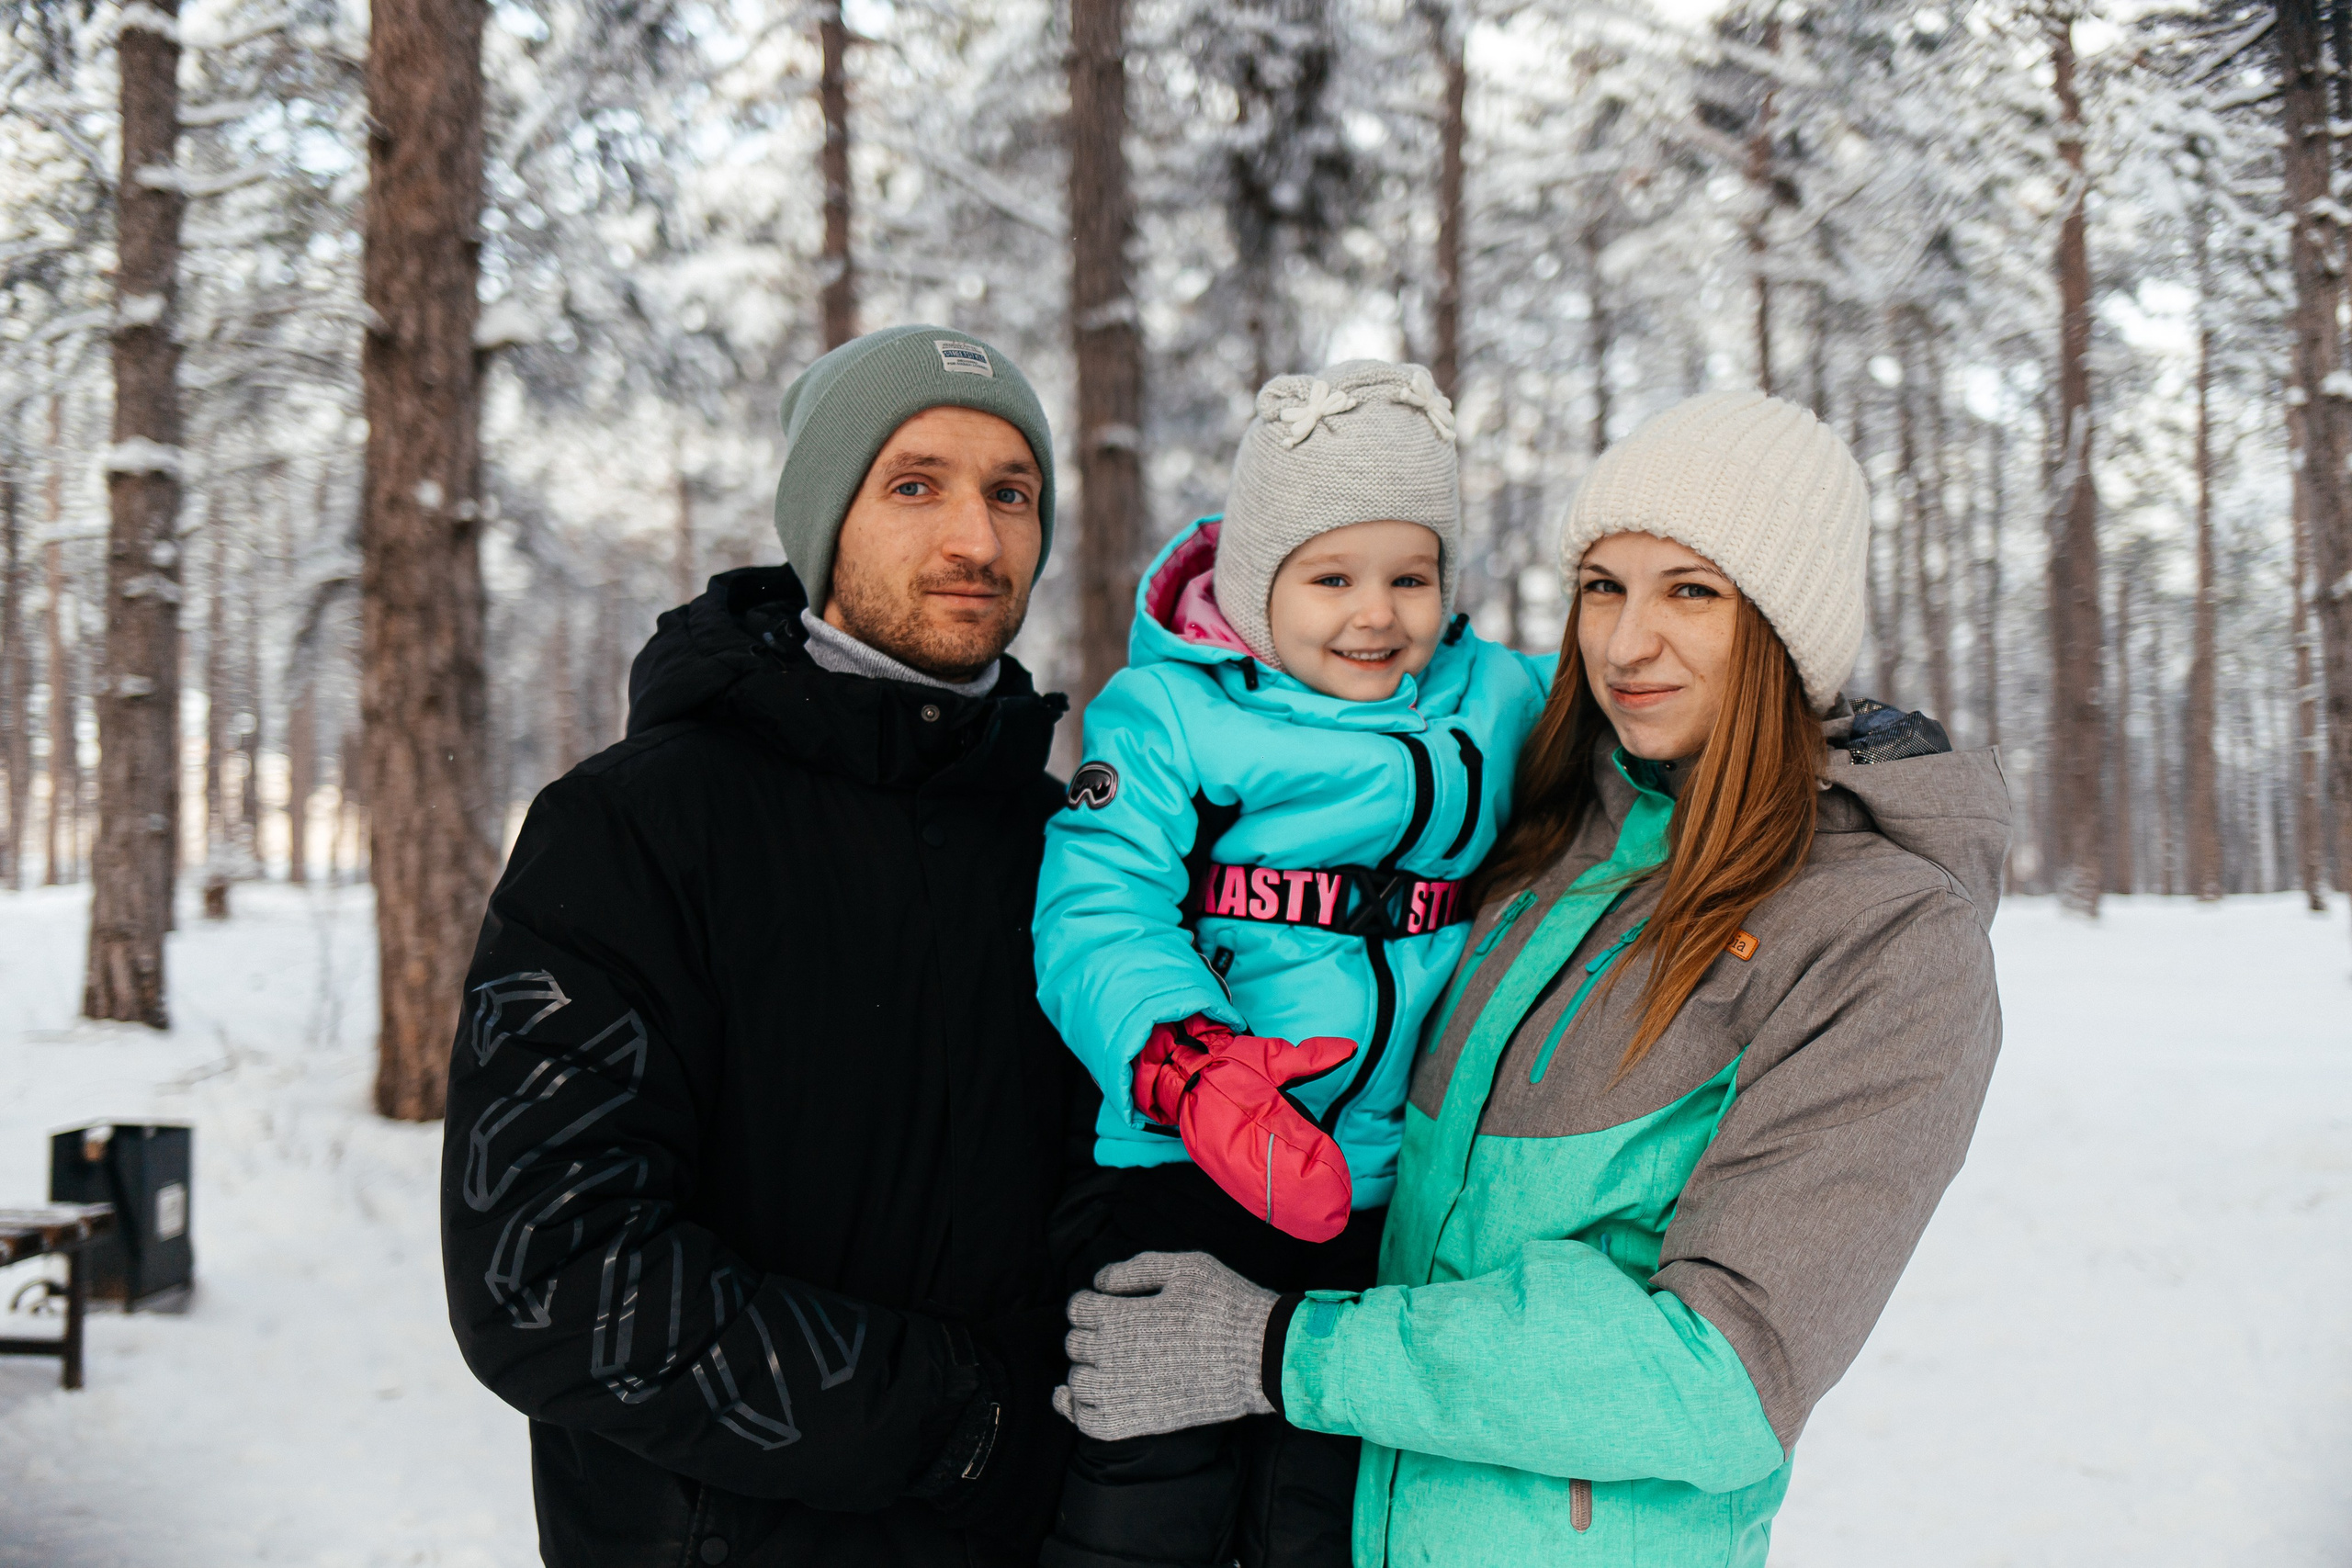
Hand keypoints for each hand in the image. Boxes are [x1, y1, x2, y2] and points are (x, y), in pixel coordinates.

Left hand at [1052, 1252, 1276, 1441]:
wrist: (1260, 1356)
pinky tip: (1076, 1397)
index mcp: (1121, 1317)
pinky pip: (1089, 1423)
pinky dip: (1076, 1409)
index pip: (1079, 1308)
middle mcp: (1114, 1357)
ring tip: (1108, 1361)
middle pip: (1075, 1343)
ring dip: (1086, 1368)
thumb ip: (1137, 1269)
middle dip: (1089, 1332)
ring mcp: (1125, 1393)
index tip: (1106, 1303)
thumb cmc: (1225, 1306)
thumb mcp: (1185, 1268)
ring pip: (1078, 1382)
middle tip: (1117, 1330)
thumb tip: (1099, 1282)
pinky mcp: (1139, 1422)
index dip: (1090, 1301)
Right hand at [1133, 1016, 1356, 1241]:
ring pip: (1263, 1189)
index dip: (1320, 1160)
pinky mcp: (1217, 1165)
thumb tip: (1350, 1048)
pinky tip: (1285, 1218)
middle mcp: (1246, 1136)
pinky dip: (1266, 1206)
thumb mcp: (1273, 1057)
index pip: (1300, 1139)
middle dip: (1309, 1194)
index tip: (1339, 1178)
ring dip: (1289, 1208)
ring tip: (1316, 1225)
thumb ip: (1313, 1056)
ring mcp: (1229, 1155)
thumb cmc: (1230, 1062)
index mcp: (1263, 1107)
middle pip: (1283, 1174)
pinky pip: (1245, 1191)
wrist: (1181, 1070)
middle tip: (1336, 1213)